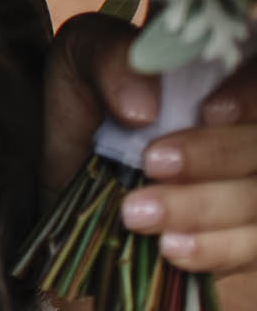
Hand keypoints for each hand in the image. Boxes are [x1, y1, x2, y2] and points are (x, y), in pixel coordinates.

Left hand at [48, 12, 256, 274]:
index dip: (249, 95)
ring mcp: (249, 186)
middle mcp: (247, 131)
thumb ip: (109, 62)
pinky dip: (218, 252)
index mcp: (226, 75)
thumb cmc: (88, 99)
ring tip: (138, 214)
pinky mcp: (244, 236)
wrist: (71, 163)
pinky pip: (253, 250)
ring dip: (207, 211)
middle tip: (152, 164)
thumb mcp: (81, 59)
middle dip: (217, 158)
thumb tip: (142, 109)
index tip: (210, 111)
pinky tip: (173, 250)